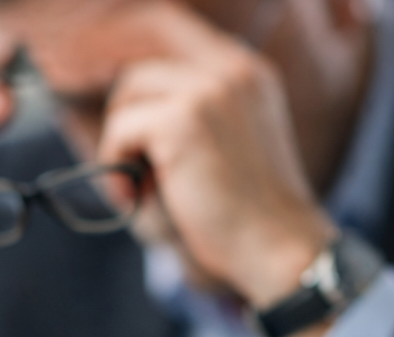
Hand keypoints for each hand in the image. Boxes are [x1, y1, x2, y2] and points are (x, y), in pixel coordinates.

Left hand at [92, 2, 335, 309]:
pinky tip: (134, 198)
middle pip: (143, 68)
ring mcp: (208, 90)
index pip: (174, 31)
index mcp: (247, 73)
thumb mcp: (230, 151)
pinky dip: (115, 165)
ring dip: (120, 142)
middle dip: (126, 119)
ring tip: (137, 188)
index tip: (122, 118)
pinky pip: (121, 128)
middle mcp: (231, 69)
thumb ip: (195, 120)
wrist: (278, 247)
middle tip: (134, 172)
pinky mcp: (182, 120)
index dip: (137, 71)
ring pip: (129, 92)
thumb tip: (131, 116)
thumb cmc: (251, 218)